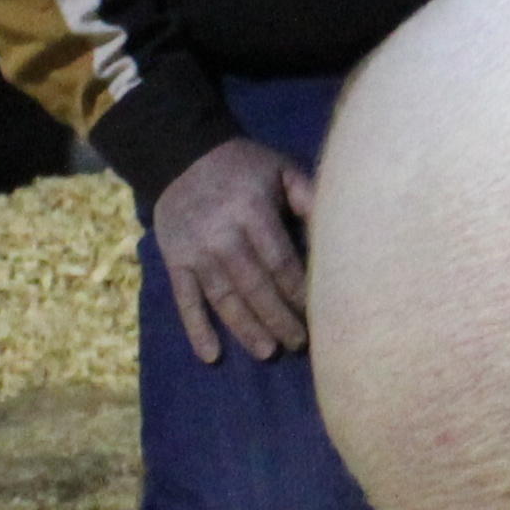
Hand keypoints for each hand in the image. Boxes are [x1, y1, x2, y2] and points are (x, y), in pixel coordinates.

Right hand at [152, 136, 314, 365]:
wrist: (180, 155)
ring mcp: (195, 252)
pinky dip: (197, 329)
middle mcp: (222, 237)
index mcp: (252, 212)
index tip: (320, 314)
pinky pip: (185, 300)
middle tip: (299, 344)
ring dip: (246, 329)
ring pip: (224, 299)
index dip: (300, 291)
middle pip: (256, 287)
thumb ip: (308, 197)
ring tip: (268, 352)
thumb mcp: (280, 170)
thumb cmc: (243, 166)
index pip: (281, 262)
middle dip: (280, 318)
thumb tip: (335, 231)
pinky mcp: (174, 262)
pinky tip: (211, 355)